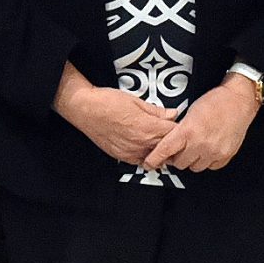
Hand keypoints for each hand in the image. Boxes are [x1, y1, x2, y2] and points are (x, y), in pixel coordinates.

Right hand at [54, 67, 177, 164]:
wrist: (85, 109)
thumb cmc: (108, 101)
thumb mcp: (136, 101)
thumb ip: (157, 111)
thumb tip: (172, 114)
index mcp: (148, 128)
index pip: (174, 133)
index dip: (178, 128)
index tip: (179, 124)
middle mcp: (142, 143)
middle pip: (167, 148)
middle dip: (171, 141)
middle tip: (172, 133)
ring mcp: (131, 152)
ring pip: (155, 158)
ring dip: (159, 150)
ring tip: (158, 141)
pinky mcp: (122, 157)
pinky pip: (140, 161)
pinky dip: (146, 155)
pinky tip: (144, 146)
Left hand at [144, 77, 261, 173]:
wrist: (239, 100)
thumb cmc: (215, 102)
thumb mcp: (190, 112)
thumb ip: (179, 130)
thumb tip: (169, 145)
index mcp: (188, 131)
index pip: (165, 150)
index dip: (154, 159)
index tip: (148, 164)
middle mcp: (201, 144)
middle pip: (179, 163)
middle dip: (176, 157)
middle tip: (179, 149)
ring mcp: (214, 152)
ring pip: (194, 167)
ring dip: (192, 160)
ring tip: (196, 146)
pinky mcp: (225, 155)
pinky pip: (210, 166)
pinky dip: (207, 160)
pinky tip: (208, 149)